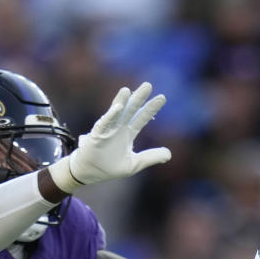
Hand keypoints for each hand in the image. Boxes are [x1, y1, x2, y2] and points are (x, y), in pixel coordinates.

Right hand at [48, 82, 170, 191]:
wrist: (90, 173)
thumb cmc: (110, 166)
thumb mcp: (135, 164)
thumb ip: (151, 157)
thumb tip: (169, 155)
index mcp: (128, 133)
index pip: (142, 118)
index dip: (151, 108)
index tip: (162, 97)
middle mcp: (118, 128)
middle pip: (131, 110)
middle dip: (138, 98)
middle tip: (148, 85)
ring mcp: (107, 129)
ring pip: (116, 112)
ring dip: (122, 101)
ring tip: (127, 90)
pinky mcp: (97, 135)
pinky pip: (104, 123)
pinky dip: (111, 115)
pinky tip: (118, 107)